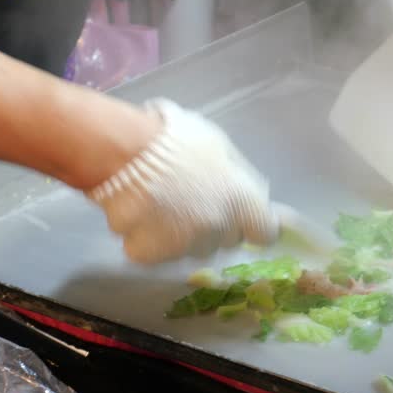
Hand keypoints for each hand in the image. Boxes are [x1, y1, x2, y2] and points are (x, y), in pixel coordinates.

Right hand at [87, 98, 280, 263]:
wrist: (128, 151)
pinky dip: (142, 238)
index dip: (250, 223)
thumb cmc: (174, 138)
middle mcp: (220, 229)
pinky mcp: (153, 255)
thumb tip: (243, 187)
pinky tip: (134, 214)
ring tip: (154, 202)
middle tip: (185, 198)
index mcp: (244, 202)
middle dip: (210, 224)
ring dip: (175, 232)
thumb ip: (236, 175)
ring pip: (186, 247)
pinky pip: (151, 252)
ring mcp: (186, 246)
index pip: (264, 232)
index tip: (240, 217)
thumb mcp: (217, 145)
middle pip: (223, 239)